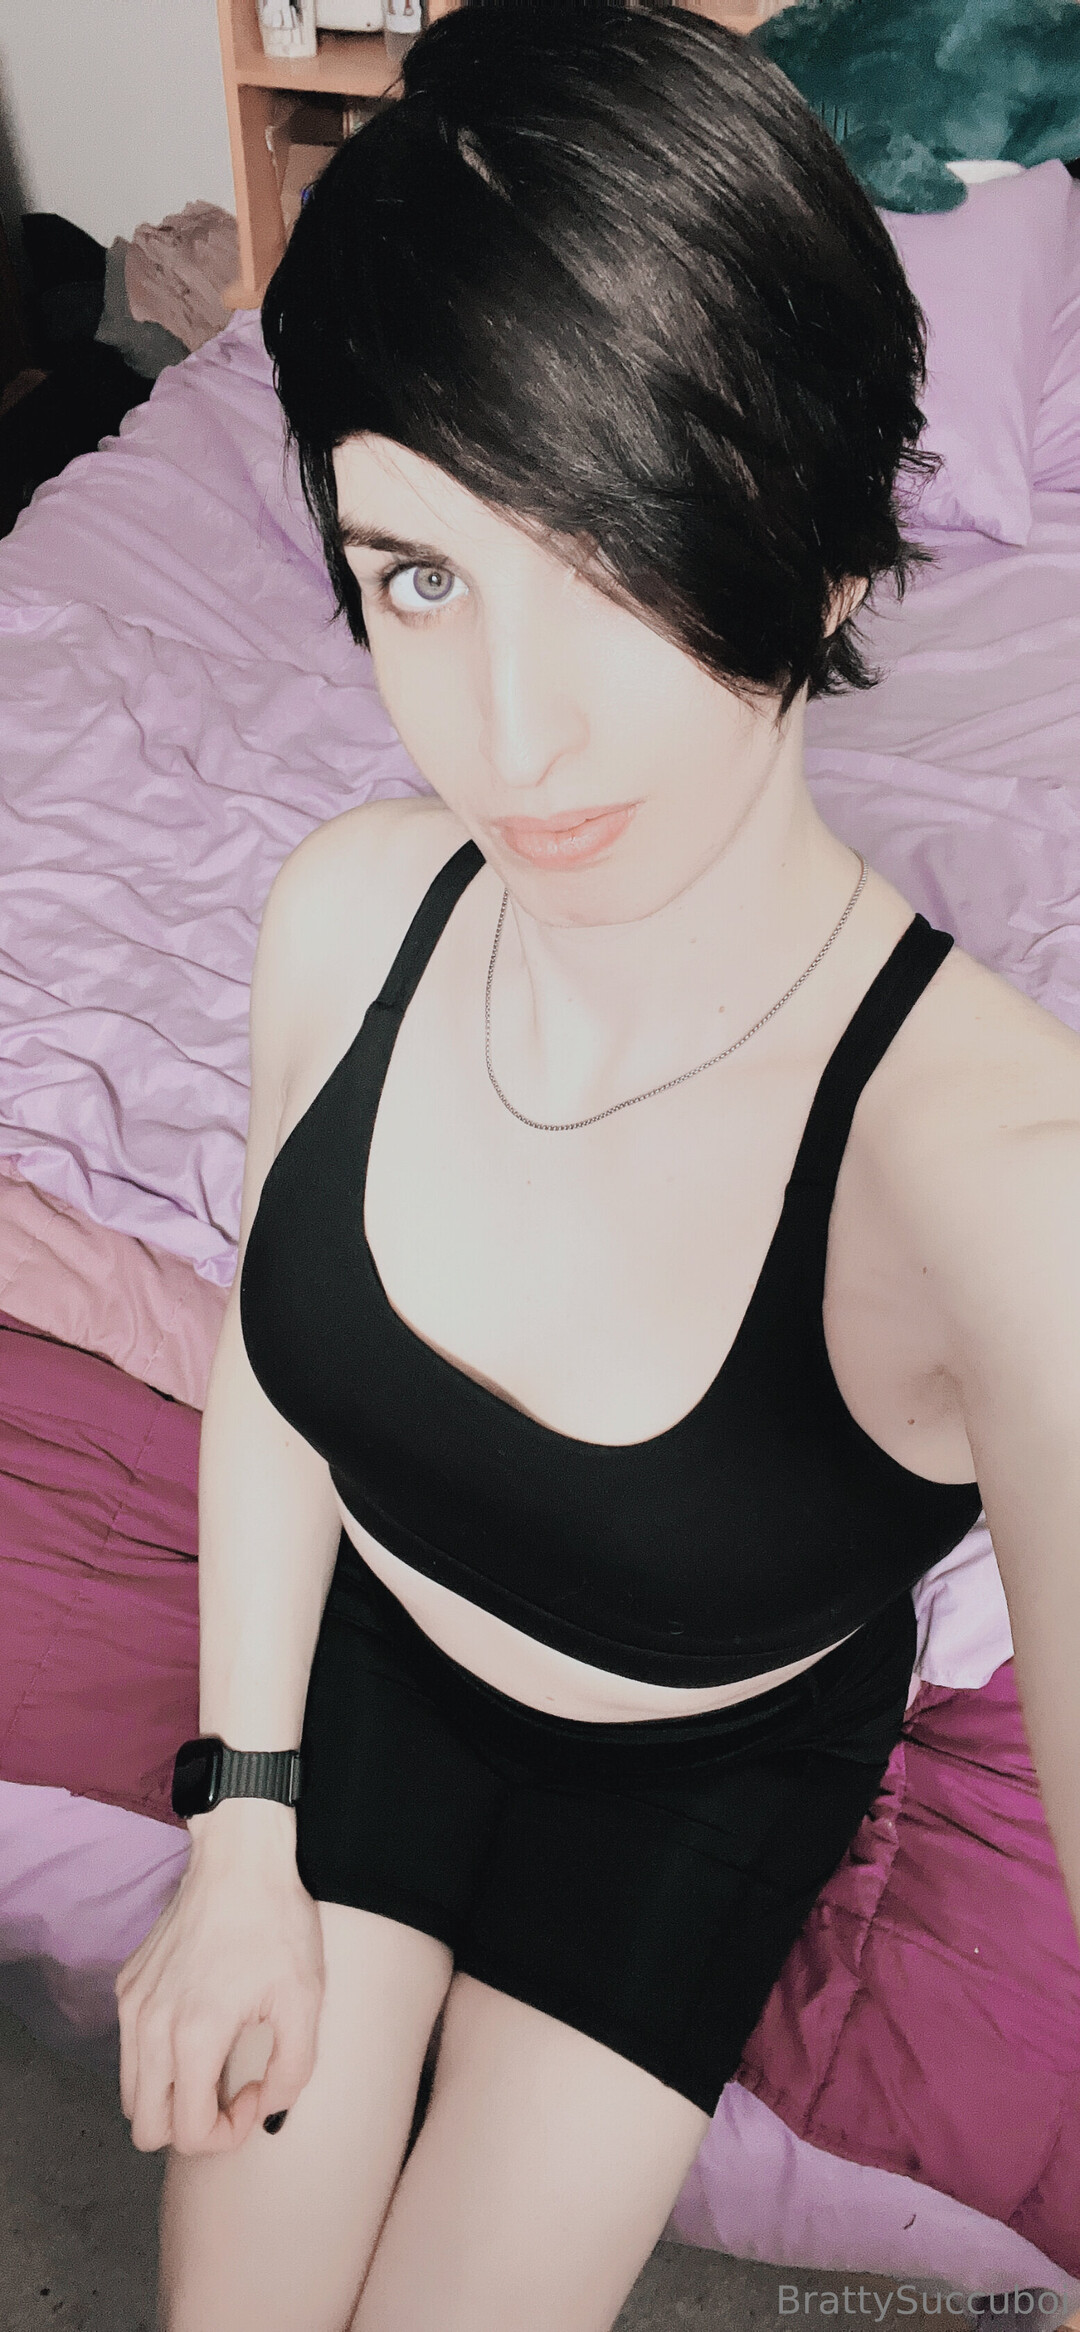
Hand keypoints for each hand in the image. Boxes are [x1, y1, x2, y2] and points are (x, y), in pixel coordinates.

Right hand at [115, 1813, 324, 2156]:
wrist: (239, 1858)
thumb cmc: (276, 1923)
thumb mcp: (305, 2000)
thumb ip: (291, 2072)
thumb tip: (269, 2111)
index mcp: (194, 2036)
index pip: (188, 2134)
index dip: (227, 2133)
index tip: (256, 2093)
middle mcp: (149, 2026)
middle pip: (146, 2128)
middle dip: (191, 2127)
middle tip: (232, 2092)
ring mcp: (132, 2005)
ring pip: (132, 2093)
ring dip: (171, 2097)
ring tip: (216, 2065)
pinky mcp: (127, 1985)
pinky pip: (130, 2050)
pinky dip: (158, 2061)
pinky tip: (198, 2029)